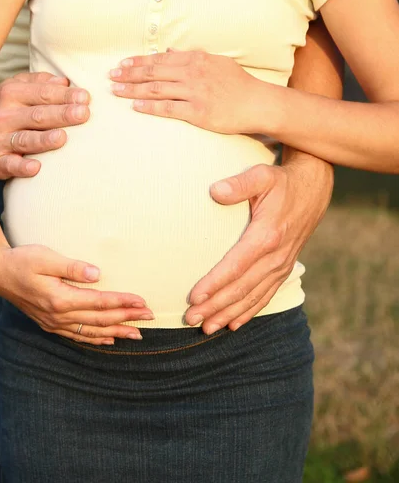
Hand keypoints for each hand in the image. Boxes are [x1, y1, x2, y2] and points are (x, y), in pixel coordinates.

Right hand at [0, 72, 89, 179]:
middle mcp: (5, 116)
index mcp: (12, 93)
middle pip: (38, 116)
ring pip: (25, 140)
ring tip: (62, 138)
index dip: (65, 96)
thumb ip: (42, 82)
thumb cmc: (10, 105)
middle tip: (83, 114)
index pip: (43, 94)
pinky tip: (36, 168)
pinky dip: (22, 167)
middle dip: (61, 115)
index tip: (85, 98)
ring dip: (44, 140)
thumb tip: (65, 82)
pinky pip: (10, 165)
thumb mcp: (21, 86)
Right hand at [0, 245, 153, 343]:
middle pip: (101, 319)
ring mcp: (55, 322)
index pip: (100, 302)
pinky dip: (97, 338)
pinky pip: (78, 335)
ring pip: (92, 331)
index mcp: (60, 298)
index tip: (142, 301)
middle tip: (150, 316)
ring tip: (137, 333)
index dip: (123, 302)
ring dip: (117, 332)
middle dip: (127, 318)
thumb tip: (97, 274)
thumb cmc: (22, 261)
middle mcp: (59, 315)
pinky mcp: (51, 323)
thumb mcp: (45, 257)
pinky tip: (110, 339)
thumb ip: (72, 267)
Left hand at [110, 50, 266, 133]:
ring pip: (156, 89)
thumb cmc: (238, 84)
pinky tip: (135, 106)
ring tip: (115, 90)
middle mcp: (192, 73)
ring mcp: (194, 92)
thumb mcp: (216, 62)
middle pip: (153, 72)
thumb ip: (192, 56)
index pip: (160, 58)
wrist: (257, 103)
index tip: (122, 63)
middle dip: (129, 73)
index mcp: (196, 59)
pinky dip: (149, 106)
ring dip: (132, 89)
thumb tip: (170, 50)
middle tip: (111, 76)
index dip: (138, 61)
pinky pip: (168, 108)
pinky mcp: (197, 111)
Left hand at [183, 160, 332, 333]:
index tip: (194, 297)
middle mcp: (276, 256)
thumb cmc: (282, 181)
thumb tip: (215, 191)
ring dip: (229, 314)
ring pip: (253, 297)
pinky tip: (233, 324)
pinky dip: (249, 312)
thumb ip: (239, 184)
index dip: (214, 283)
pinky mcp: (284, 268)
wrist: (313, 189)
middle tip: (191, 318)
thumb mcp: (262, 175)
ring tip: (207, 328)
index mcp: (267, 235)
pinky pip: (266, 296)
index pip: (236, 266)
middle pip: (242, 288)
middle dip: (216, 306)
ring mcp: (282, 265)